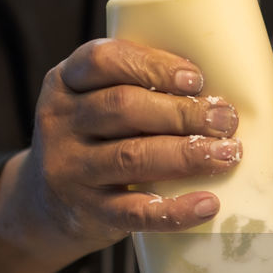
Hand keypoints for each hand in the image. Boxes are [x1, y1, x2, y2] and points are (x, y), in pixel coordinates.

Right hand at [0, 38, 240, 272]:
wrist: (46, 207)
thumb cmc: (93, 141)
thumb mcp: (94, 104)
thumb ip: (137, 91)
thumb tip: (216, 94)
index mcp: (65, 82)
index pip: (103, 60)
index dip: (152, 65)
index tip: (195, 79)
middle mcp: (60, 122)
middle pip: (124, 107)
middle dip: (182, 112)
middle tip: (225, 120)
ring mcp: (69, 169)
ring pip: (131, 157)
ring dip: (186, 154)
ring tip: (227, 154)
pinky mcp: (86, 212)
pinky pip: (134, 212)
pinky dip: (175, 210)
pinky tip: (208, 204)